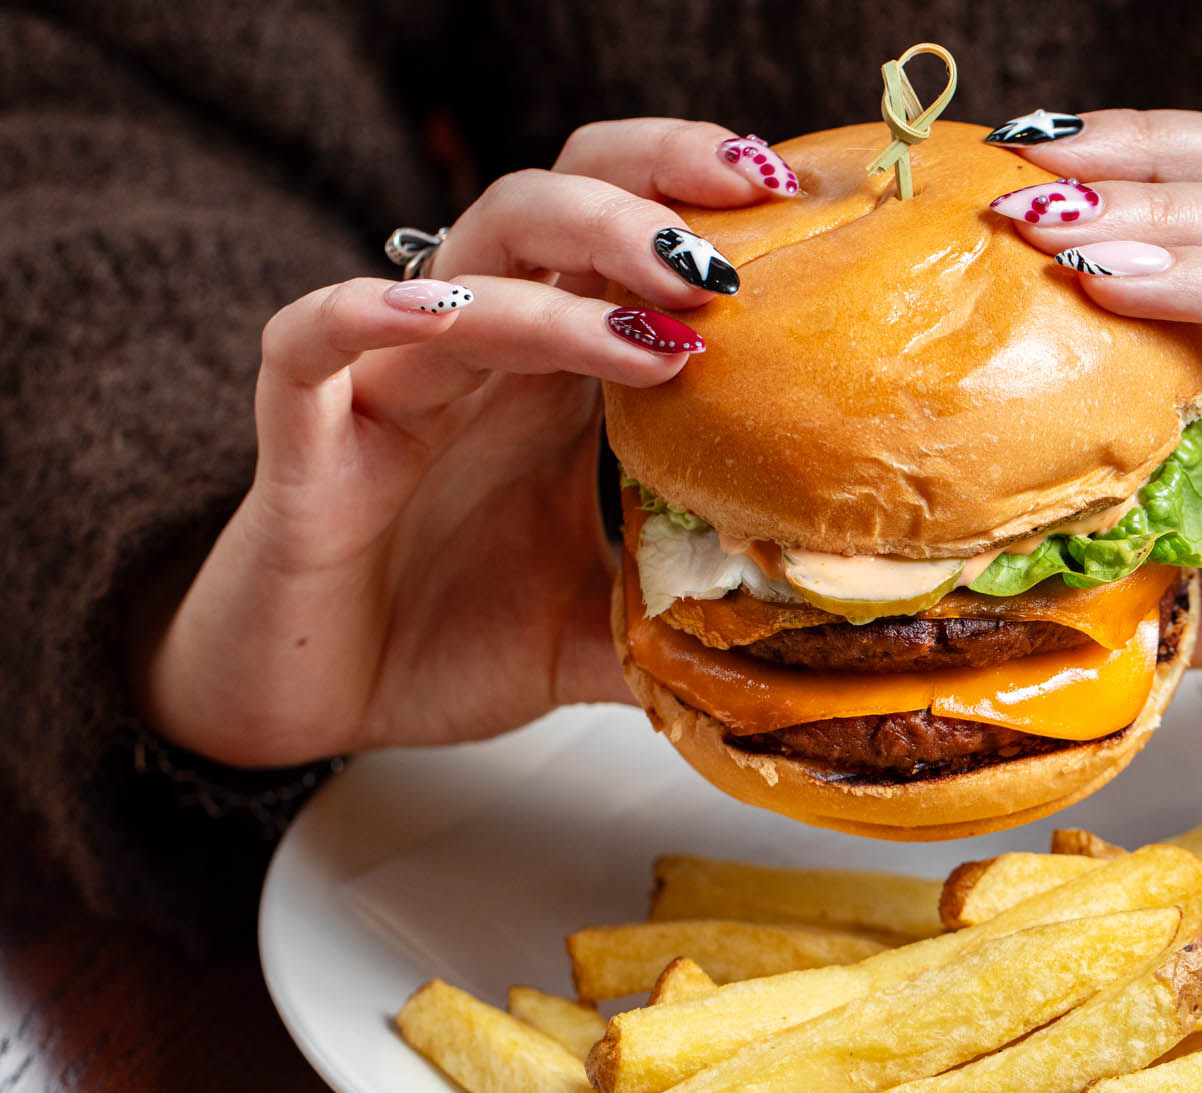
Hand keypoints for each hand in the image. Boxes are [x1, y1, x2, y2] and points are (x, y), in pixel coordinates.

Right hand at [137, 120, 796, 766]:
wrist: (317, 703)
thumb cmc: (451, 641)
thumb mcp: (603, 634)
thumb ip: (690, 617)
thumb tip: (809, 638)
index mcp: (553, 381)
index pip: (624, 243)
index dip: (698, 203)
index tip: (799, 208)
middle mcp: (478, 359)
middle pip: (552, 207)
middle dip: (649, 192)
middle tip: (747, 219)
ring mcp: (389, 388)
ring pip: (463, 268)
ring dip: (569, 272)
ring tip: (669, 304)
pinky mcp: (305, 440)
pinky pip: (311, 344)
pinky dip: (366, 314)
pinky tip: (438, 313)